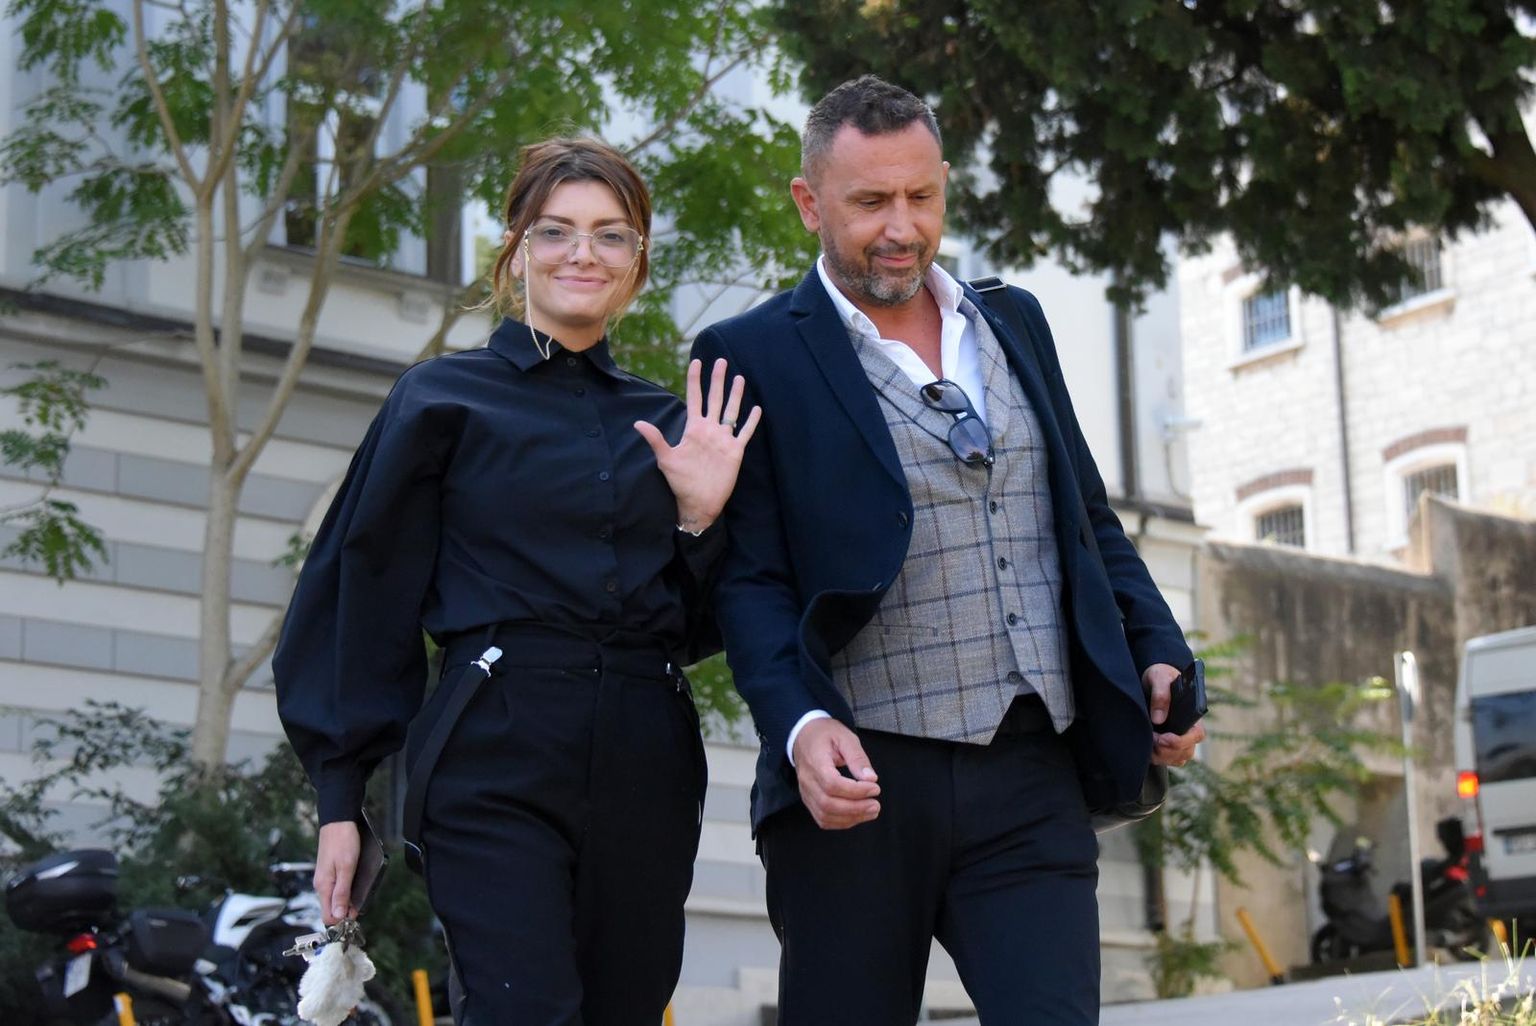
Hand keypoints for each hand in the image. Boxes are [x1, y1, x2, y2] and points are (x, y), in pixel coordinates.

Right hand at [314, 820, 359, 925]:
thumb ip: (342, 892)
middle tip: (361, 907)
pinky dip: (346, 891)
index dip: (341, 921)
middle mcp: (322, 885)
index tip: (354, 920)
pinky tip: (355, 886)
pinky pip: (337, 889)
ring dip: (347, 901)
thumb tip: (338, 915)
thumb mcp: (346, 868)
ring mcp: (326, 879)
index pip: (328, 916)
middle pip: (332, 909)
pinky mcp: (331, 872)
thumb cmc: (342, 841)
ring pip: (335, 899)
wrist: (338, 821)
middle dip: (346, 912)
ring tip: (360, 896)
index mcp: (324, 887)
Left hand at [634, 358, 761, 532]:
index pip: (695, 398)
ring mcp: (723, 440)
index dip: (695, 380)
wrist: (699, 503)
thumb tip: (638, 423)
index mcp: (694, 429)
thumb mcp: (666, 460)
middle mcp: (710, 430)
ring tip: (740, 377)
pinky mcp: (735, 451)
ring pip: (731, 411)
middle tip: (720, 360)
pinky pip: (744, 433)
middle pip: (715, 399)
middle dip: (717, 380)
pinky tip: (756, 409)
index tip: (696, 362)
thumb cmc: (680, 483)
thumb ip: (656, 439)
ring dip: (736, 395)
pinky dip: (750, 421)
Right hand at [791, 718, 880, 829]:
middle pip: (828, 804)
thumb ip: (857, 757)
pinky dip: (841, 822)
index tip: (875, 788)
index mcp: (815, 761)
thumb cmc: (825, 735)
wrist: (803, 736)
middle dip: (855, 808)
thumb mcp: (845, 737)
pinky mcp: (808, 800)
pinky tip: (857, 816)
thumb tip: (871, 778)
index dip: (855, 791)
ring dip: (850, 818)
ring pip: (824, 815)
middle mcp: (807, 780)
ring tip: (871, 811)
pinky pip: (822, 818)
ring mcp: (805, 792)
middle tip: (876, 805)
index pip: (832, 784)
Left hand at [1143, 662, 1204, 767]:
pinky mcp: (1168, 743)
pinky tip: (1147, 748)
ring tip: (1148, 742)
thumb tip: (1158, 719)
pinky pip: (1169, 759)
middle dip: (1168, 750)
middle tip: (1152, 739)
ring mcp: (1180, 737)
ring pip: (1178, 758)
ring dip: (1162, 756)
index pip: (1197, 734)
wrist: (1151, 680)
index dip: (1181, 741)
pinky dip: (1158, 758)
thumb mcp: (1159, 677)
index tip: (1163, 738)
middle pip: (1187, 751)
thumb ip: (1161, 694)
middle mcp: (1190, 728)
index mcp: (1193, 713)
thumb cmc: (1160, 676)